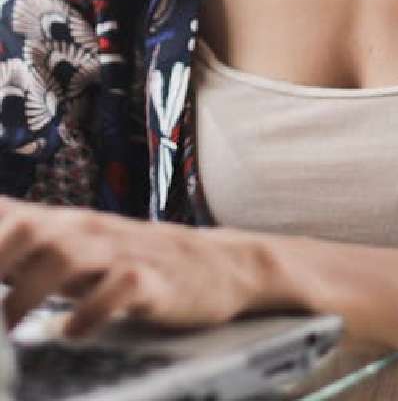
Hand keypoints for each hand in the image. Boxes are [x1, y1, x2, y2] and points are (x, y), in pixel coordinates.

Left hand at [0, 196, 397, 348]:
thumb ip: (38, 252)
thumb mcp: (87, 251)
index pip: (12, 216)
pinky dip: (88, 312)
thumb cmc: (141, 264)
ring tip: (13, 327)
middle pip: (30, 230)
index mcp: (70, 224)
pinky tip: (71, 332)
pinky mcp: (153, 280)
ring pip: (67, 256)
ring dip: (30, 292)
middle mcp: (92, 230)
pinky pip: (117, 289)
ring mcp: (124, 251)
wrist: (224, 264)